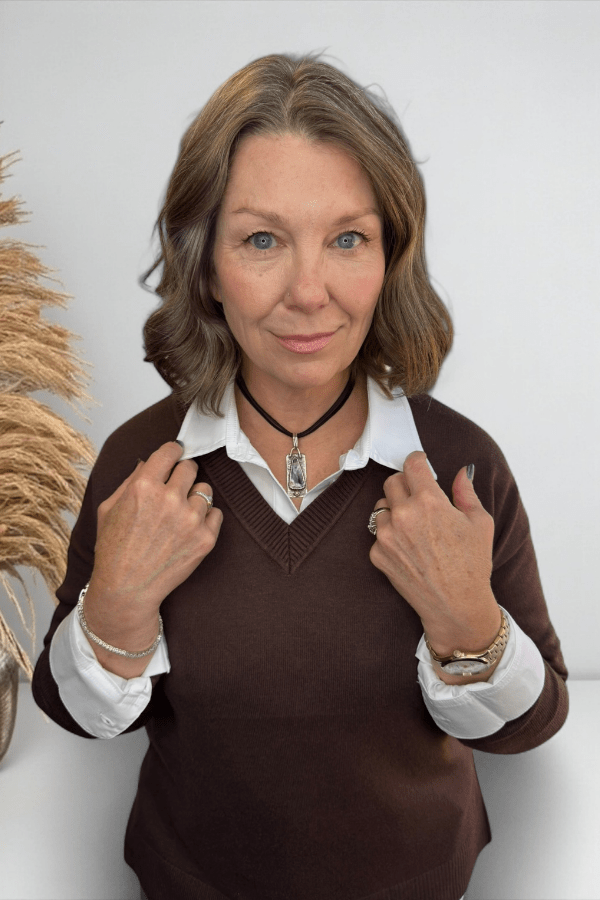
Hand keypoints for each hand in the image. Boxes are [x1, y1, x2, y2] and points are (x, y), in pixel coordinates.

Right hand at [83, 441, 221, 673]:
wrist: (126, 590)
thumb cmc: (114, 549)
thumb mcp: (109, 508)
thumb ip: (130, 480)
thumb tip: (149, 461)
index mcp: (143, 487)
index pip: (170, 452)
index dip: (173, 452)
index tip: (175, 455)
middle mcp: (169, 499)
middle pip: (190, 468)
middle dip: (182, 475)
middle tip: (174, 489)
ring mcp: (190, 519)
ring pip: (206, 490)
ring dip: (195, 497)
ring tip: (180, 513)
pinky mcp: (205, 539)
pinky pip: (217, 513)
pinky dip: (206, 518)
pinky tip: (189, 528)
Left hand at [369, 451, 499, 655]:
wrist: (456, 606)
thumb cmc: (473, 565)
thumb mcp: (480, 523)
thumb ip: (466, 491)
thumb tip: (462, 471)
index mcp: (430, 501)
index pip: (412, 465)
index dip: (417, 461)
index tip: (420, 464)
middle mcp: (404, 514)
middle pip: (392, 482)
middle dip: (405, 485)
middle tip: (418, 497)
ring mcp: (387, 535)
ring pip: (381, 507)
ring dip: (394, 510)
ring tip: (415, 527)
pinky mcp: (378, 554)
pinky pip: (378, 533)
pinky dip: (390, 535)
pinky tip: (409, 548)